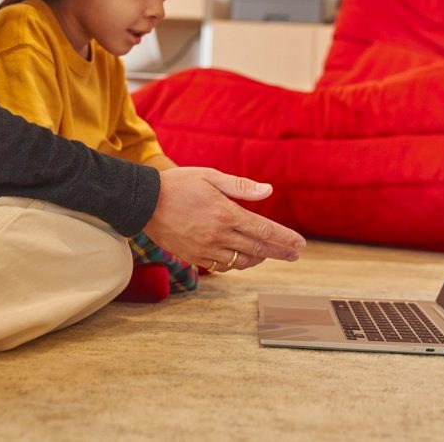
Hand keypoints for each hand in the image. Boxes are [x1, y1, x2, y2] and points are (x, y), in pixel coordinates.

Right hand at [142, 166, 305, 271]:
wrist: (144, 203)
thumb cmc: (178, 184)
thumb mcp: (211, 177)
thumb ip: (241, 186)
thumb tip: (268, 190)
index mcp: (225, 213)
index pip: (264, 230)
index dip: (284, 238)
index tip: (300, 244)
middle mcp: (218, 235)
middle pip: (258, 249)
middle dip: (280, 252)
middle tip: (295, 254)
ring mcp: (206, 249)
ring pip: (241, 261)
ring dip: (259, 259)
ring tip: (270, 254)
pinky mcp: (194, 257)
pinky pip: (222, 266)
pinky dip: (236, 264)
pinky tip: (242, 258)